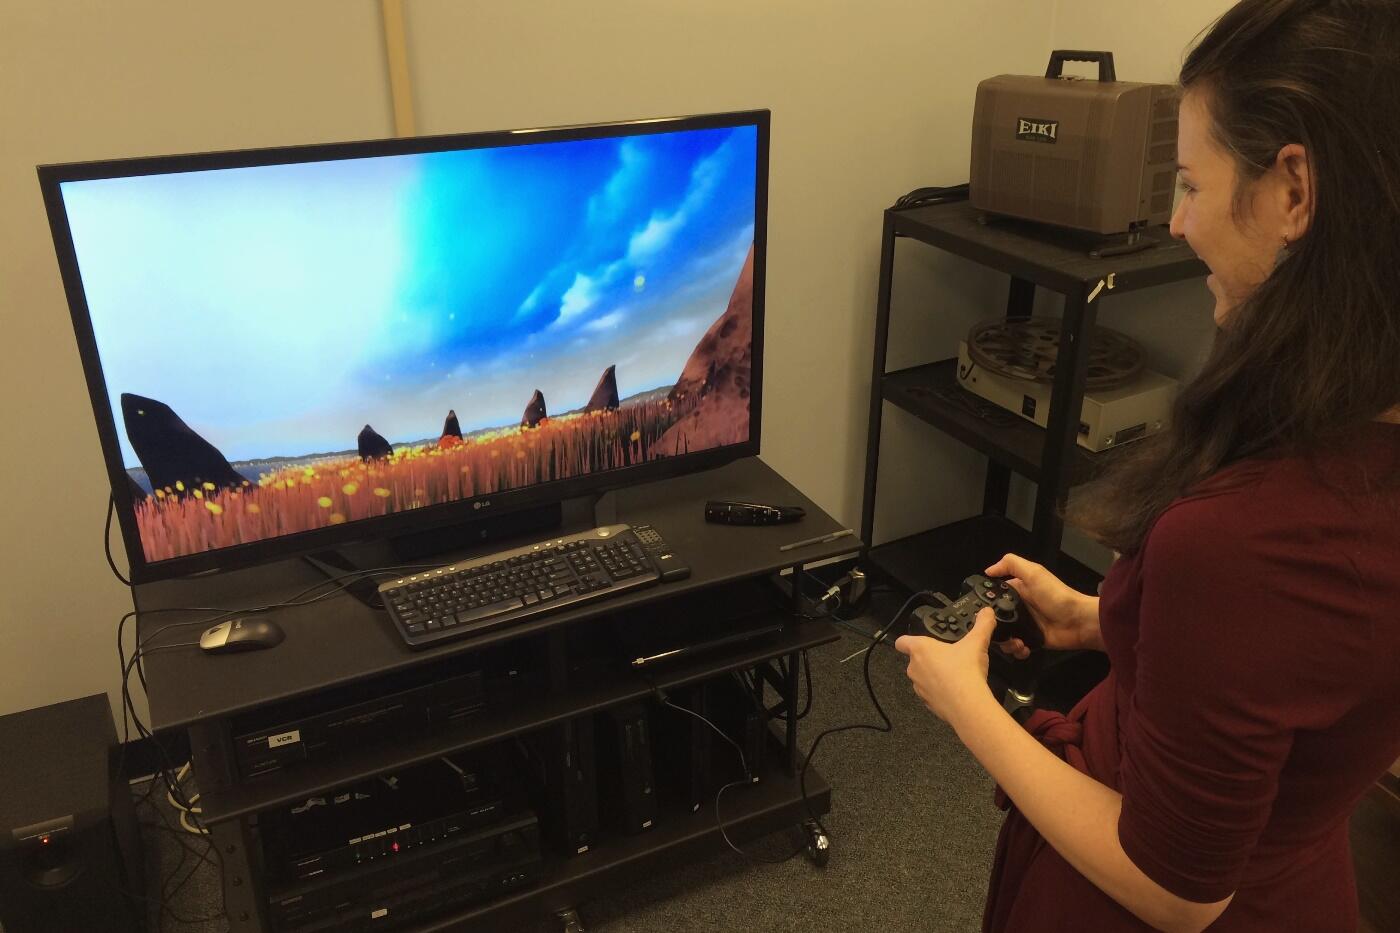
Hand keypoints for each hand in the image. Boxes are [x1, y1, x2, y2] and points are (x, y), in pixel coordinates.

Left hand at [894, 609, 996, 723]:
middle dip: (930, 658)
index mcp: (920, 649)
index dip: (907, 640)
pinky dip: (940, 692)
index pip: (902, 641)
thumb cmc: (965, 671)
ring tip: (955, 674)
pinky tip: (957, 690)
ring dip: (934, 675)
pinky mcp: (927, 703)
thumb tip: (987, 611)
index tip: (918, 641)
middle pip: (916, 659)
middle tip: (949, 657)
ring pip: (923, 677)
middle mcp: (914, 668)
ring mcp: (919, 687)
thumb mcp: (977, 642)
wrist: (968, 706)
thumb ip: (982, 625)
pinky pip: (931, 693)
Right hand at [985, 554, 1101, 658]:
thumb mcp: (1034, 573)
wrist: (1080, 622)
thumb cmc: (1056, 596)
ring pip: (1004, 635)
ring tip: (1013, 643)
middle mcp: (1020, 608)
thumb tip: (988, 570)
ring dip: (1004, 642)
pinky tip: (1022, 648)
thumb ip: (1011, 565)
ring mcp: (1025, 626)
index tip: (978, 612)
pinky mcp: (1032, 641)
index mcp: (1019, 590)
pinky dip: (1016, 650)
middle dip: (992, 626)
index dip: (985, 602)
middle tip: (991, 632)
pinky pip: (1017, 647)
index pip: (994, 595)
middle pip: (996, 618)